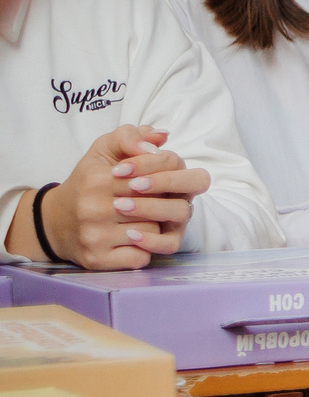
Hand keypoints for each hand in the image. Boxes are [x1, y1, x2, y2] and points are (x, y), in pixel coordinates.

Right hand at [30, 125, 209, 267]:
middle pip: (159, 207)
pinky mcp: (98, 260)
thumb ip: (130, 136)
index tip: (159, 181)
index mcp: (99, 179)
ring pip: (153, 232)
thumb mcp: (102, 151)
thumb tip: (161, 137)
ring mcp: (96, 237)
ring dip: (156, 227)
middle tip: (160, 202)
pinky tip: (135, 240)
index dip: (166, 179)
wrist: (55, 221)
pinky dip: (144, 250)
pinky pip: (141, 258)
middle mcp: (94, 208)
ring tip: (144, 219)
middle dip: (165, 203)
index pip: (154, 178)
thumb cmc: (88, 183)